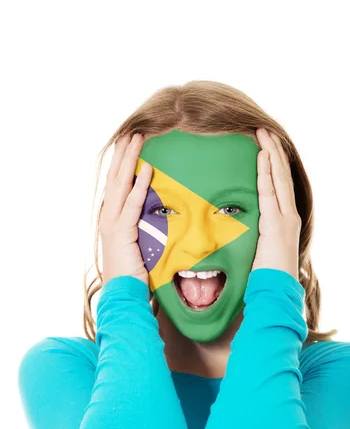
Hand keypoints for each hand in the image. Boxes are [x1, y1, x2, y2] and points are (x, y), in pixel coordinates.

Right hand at [100, 133, 152, 285]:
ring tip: (137, 139)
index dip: (122, 164)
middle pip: (116, 179)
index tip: (129, 146)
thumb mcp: (140, 246)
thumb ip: (146, 229)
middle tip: (131, 133)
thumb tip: (162, 217)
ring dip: (129, 160)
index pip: (117, 186)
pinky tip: (146, 168)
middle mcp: (108, 218)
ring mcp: (112, 224)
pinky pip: (132, 204)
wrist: (123, 294)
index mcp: (112, 220)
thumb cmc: (134, 275)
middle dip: (123, 155)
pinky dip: (139, 185)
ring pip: (121, 185)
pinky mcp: (121, 233)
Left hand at [251, 128, 300, 280]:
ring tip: (264, 134)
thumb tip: (240, 232)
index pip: (279, 186)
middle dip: (274, 151)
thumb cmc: (265, 277)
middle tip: (265, 130)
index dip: (274, 165)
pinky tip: (263, 155)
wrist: (275, 292)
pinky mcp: (277, 223)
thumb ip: (254, 237)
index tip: (266, 147)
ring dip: (271, 154)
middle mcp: (289, 216)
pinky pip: (270, 192)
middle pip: (282, 176)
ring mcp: (285, 218)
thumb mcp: (259, 251)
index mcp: (284, 221)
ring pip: (279, 179)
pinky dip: (267, 172)